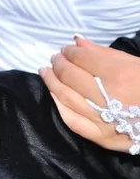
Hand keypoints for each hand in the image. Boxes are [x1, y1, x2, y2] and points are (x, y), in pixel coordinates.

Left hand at [39, 36, 139, 153]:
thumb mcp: (138, 64)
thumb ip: (106, 53)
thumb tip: (77, 41)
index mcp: (121, 75)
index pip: (83, 59)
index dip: (70, 52)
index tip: (65, 49)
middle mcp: (108, 96)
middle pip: (71, 77)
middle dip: (59, 64)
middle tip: (54, 58)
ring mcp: (102, 119)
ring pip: (67, 97)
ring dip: (52, 82)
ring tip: (46, 71)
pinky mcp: (101, 137)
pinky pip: (72, 121)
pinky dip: (59, 106)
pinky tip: (53, 95)